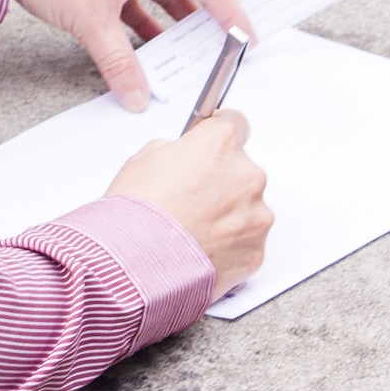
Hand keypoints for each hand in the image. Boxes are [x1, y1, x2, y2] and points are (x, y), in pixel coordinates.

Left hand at [11, 0, 252, 110]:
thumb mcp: (92, 24)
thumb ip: (120, 64)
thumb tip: (137, 95)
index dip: (231, 11)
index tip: (245, 36)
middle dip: (212, 13)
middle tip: (227, 41)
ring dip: (179, 17)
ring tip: (190, 49)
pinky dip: (150, 16)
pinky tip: (150, 42)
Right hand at [107, 109, 270, 293]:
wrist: (133, 266)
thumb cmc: (135, 214)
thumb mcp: (143, 159)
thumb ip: (176, 152)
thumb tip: (185, 159)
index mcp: (220, 144)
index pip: (235, 124)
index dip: (218, 139)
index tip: (213, 149)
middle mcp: (247, 176)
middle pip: (242, 171)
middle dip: (220, 183)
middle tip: (189, 201)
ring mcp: (256, 216)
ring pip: (247, 209)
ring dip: (227, 217)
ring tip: (191, 232)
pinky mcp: (256, 252)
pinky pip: (247, 243)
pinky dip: (229, 247)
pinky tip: (199, 250)